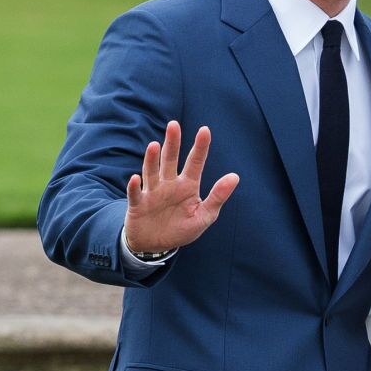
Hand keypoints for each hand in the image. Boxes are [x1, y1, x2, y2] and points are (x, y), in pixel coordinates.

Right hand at [123, 121, 238, 252]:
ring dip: (152, 160)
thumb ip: (218, 196)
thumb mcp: (204, 216)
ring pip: (152, 172)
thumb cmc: (182, 228)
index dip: (200, 147)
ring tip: (154, 146)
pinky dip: (135, 187)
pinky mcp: (138, 205)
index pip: (195, 162)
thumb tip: (235, 176)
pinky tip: (136, 178)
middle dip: (173, 143)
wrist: (156, 246)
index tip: (205, 130)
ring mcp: (153, 192)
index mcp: (188, 185)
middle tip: (174, 125)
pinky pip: (136, 194)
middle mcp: (169, 184)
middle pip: (170, 160)